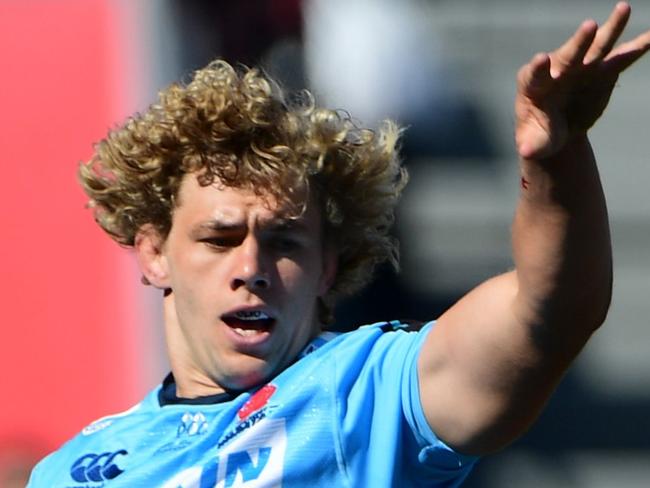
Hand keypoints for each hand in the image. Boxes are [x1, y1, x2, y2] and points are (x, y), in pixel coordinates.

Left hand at [515, 2, 649, 159]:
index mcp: (534, 86)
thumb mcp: (534, 142)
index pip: (534, 74)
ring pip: (597, 46)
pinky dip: (639, 46)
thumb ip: (532, 145)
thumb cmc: (539, 134)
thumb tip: (527, 152)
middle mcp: (557, 71)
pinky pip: (623, 57)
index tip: (541, 59)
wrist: (560, 128)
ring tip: (624, 8)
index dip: (538, 68)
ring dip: (611, 28)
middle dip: (579, 42)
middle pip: (568, 55)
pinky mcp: (603, 70)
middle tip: (589, 27)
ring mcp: (582, 68)